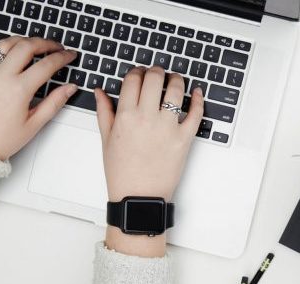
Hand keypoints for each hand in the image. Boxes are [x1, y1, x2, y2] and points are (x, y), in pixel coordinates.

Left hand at [0, 37, 77, 159]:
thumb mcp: (33, 124)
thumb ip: (54, 103)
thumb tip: (69, 88)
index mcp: (18, 89)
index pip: (46, 64)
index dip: (62, 57)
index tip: (69, 56)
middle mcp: (0, 76)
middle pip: (27, 45)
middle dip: (45, 43)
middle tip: (56, 47)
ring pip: (7, 43)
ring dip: (24, 41)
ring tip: (35, 45)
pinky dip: (7, 50)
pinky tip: (15, 57)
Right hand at [95, 66, 203, 202]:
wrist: (139, 197)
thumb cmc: (122, 172)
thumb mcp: (106, 140)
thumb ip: (104, 111)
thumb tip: (100, 91)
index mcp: (126, 116)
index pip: (133, 80)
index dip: (137, 72)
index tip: (139, 73)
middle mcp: (147, 118)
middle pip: (154, 78)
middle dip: (156, 71)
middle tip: (157, 73)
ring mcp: (168, 127)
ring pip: (176, 90)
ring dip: (177, 80)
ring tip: (175, 80)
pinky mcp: (184, 138)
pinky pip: (196, 113)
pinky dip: (199, 99)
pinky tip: (197, 93)